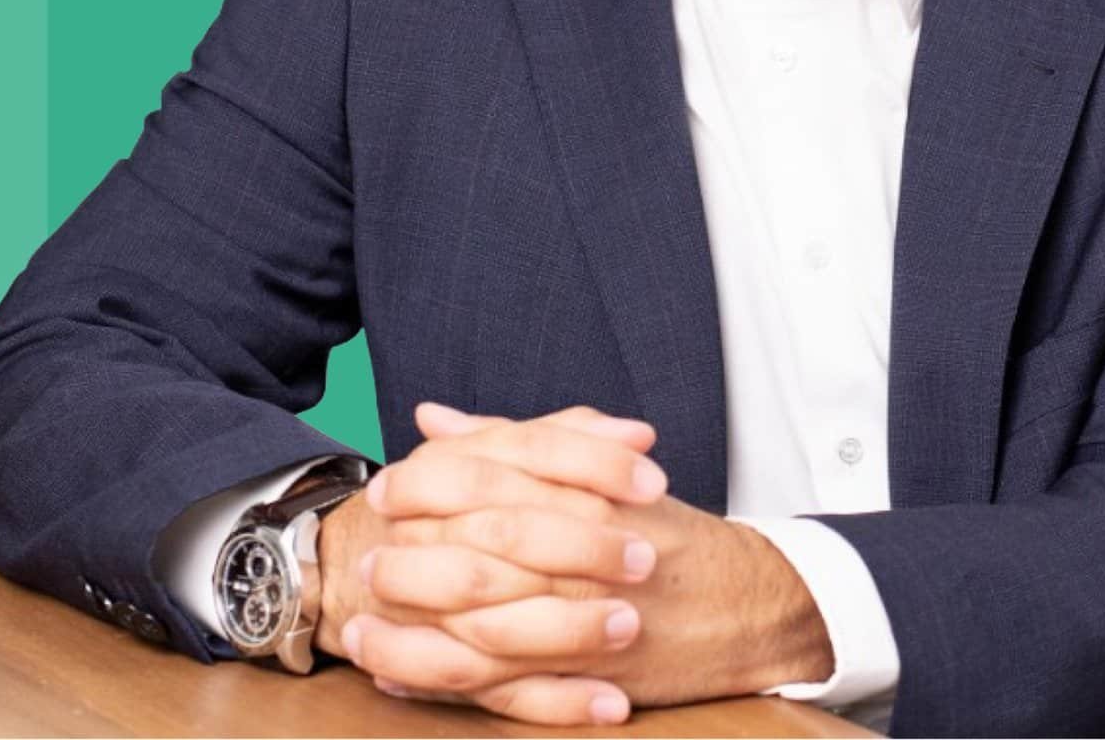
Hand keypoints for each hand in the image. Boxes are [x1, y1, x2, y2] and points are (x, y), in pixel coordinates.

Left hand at [344, 404, 834, 714]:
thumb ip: (513, 439)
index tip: (386, 486)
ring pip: (476, 624)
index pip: (492, 474)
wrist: (743, 601)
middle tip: (366, 553)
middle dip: (409, 553)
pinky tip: (396, 674)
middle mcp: (582, 547)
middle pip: (476, 547)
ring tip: (361, 625)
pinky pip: (495, 686)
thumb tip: (433, 417)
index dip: (428, 481)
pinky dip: (440, 682)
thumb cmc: (661, 529)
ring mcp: (582, 616)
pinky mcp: (582, 676)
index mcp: (584, 488)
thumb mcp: (597, 469)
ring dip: (409, 626)